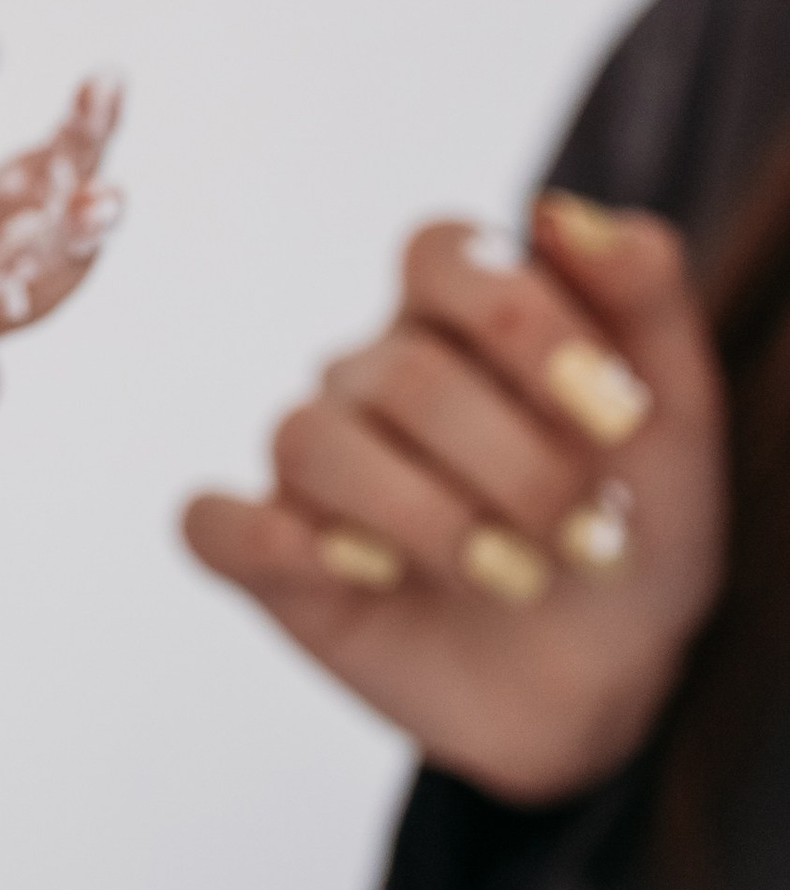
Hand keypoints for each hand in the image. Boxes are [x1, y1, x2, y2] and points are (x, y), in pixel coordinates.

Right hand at [185, 196, 726, 802]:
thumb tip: (561, 212)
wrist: (612, 677)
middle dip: (518, 465)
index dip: (523, 319)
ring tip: (517, 580)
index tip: (621, 415)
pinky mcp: (274, 563)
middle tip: (596, 540)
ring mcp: (316, 469)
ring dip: (428, 519)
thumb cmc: (634, 524)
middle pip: (403, 374)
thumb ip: (641, 298)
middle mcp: (371, 376)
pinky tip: (354, 571)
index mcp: (458, 318)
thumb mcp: (676, 418)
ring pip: (310, 440)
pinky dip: (265, 539)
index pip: (442, 255)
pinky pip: (214, 526)